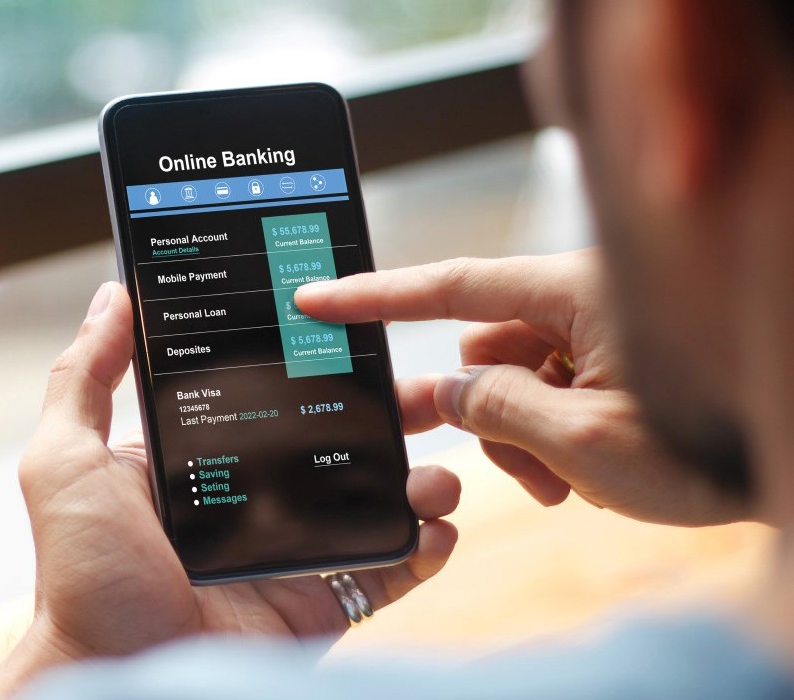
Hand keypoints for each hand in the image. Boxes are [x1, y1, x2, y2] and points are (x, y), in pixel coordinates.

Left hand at [0, 282, 459, 698]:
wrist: (116, 679)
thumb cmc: (80, 578)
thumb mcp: (65, 464)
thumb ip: (84, 380)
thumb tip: (112, 297)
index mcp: (195, 461)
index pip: (266, 397)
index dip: (310, 365)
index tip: (354, 330)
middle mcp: (247, 500)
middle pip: (332, 443)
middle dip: (387, 415)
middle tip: (428, 394)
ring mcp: (287, 553)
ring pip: (372, 503)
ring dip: (419, 481)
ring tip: (441, 471)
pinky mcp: (317, 603)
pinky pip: (385, 570)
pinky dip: (423, 549)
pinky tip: (440, 528)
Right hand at [294, 249, 746, 525]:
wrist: (793, 468)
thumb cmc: (714, 449)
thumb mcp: (586, 442)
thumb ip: (496, 411)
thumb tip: (444, 393)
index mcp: (577, 294)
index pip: (452, 286)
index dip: (375, 296)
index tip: (316, 297)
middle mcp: (585, 300)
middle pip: (483, 350)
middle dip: (487, 416)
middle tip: (530, 475)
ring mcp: (601, 331)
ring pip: (512, 378)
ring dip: (521, 436)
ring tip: (571, 484)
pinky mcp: (615, 359)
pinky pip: (547, 389)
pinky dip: (550, 435)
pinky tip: (589, 473)